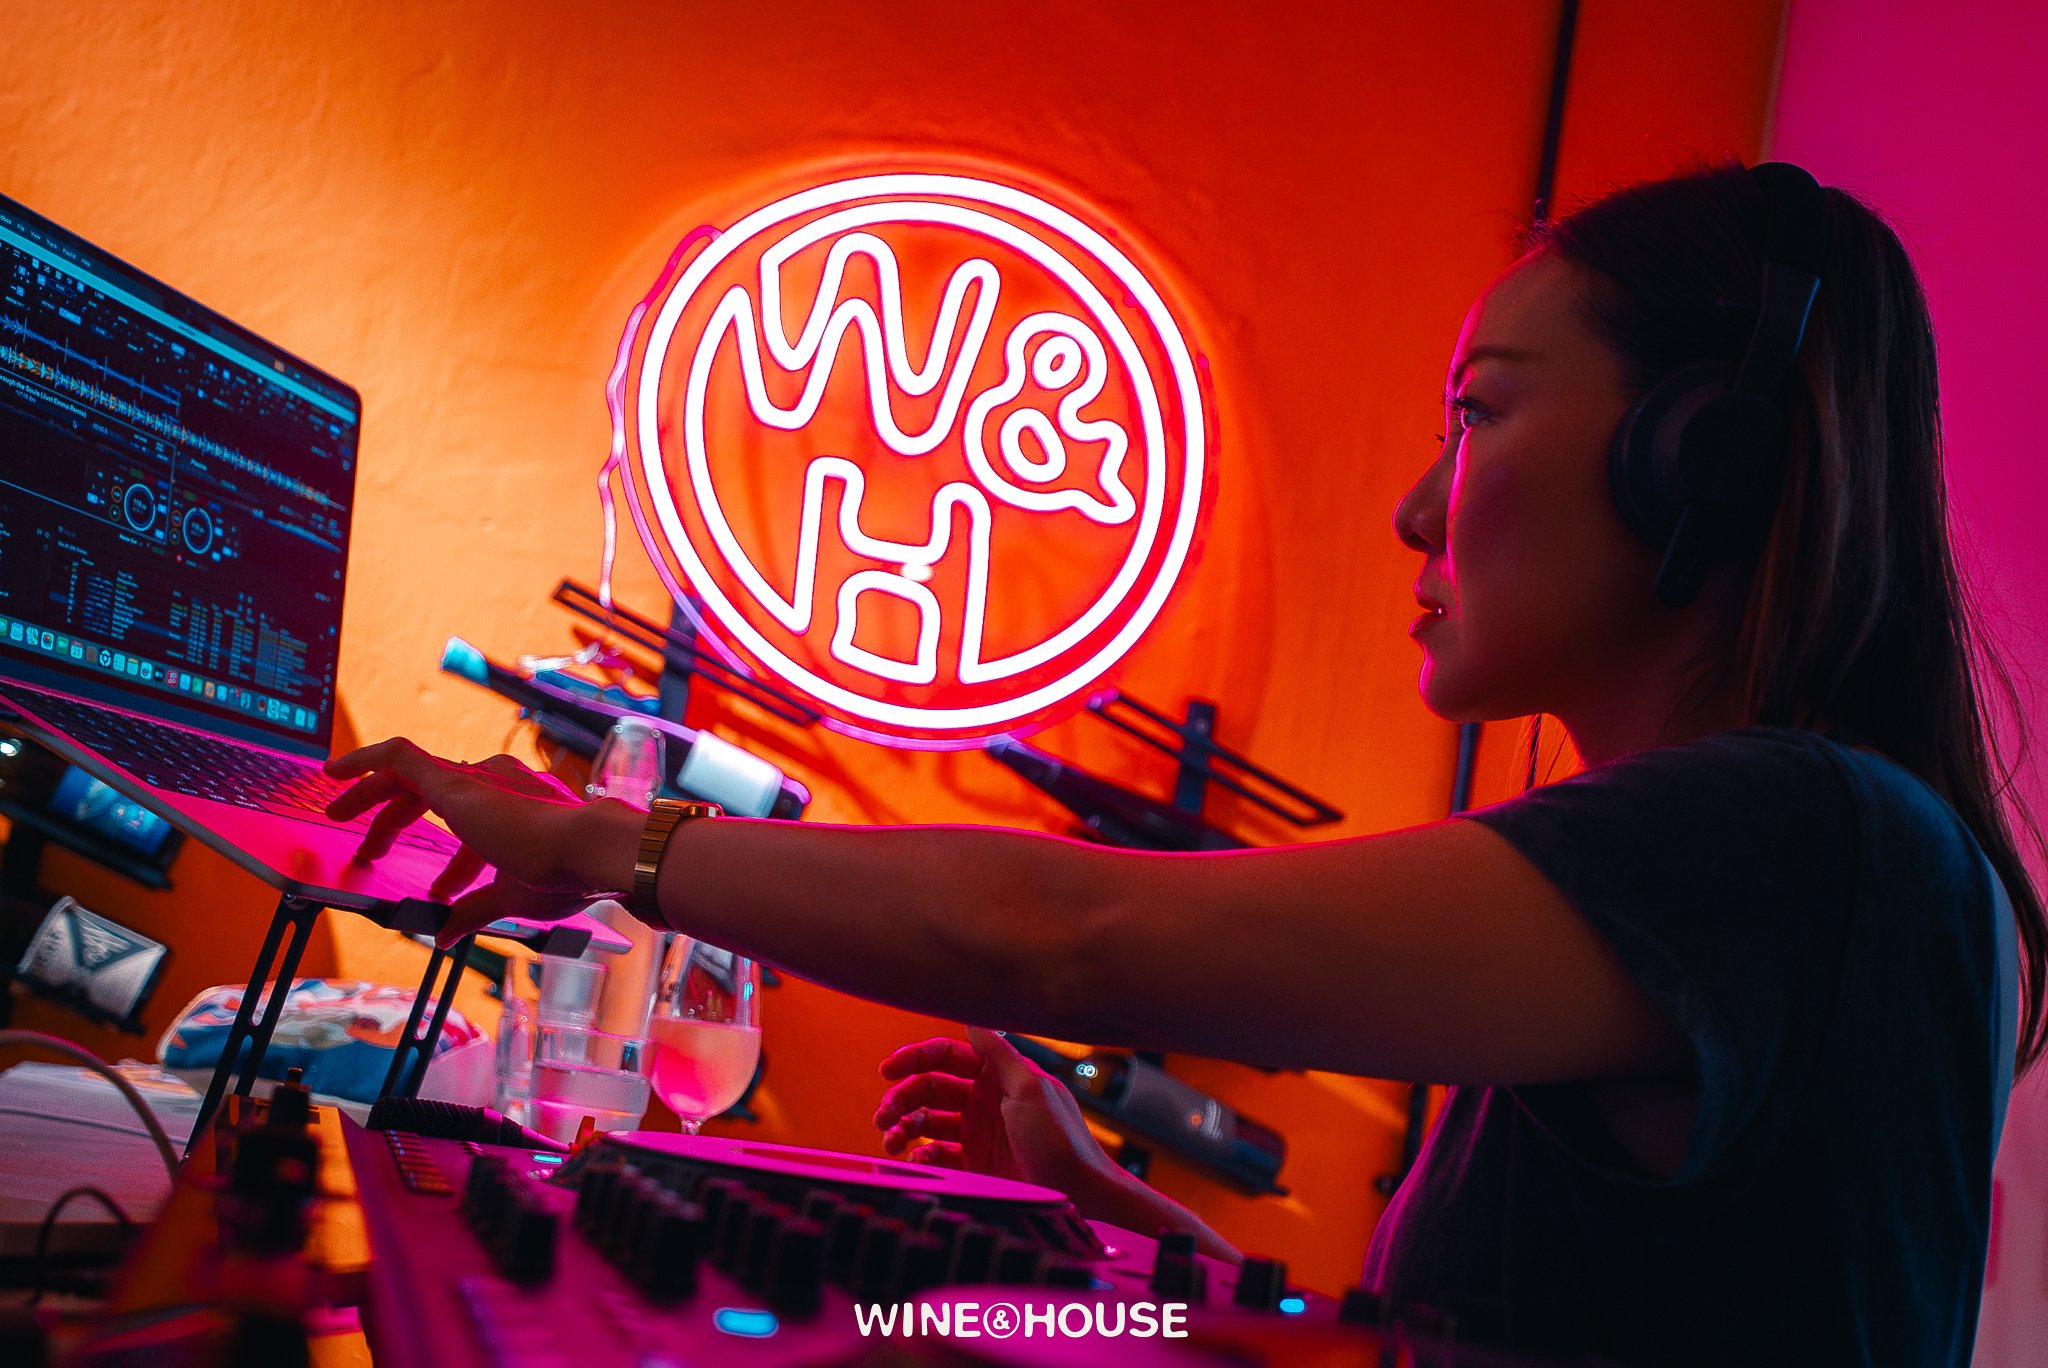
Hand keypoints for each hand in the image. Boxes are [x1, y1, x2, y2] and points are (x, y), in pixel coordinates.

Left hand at [324, 738, 639, 944]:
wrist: (586, 849)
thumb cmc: (566, 874)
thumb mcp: (513, 897)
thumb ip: (476, 911)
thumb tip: (448, 937)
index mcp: (518, 808)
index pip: (473, 826)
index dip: (455, 862)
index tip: (440, 888)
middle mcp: (496, 783)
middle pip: (433, 793)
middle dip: (398, 822)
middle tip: (372, 852)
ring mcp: (475, 779)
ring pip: (409, 774)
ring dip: (372, 797)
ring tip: (339, 816)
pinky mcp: (452, 781)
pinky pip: (398, 757)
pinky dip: (365, 761)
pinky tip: (334, 773)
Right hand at [873, 1027, 1115, 1199]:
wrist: (1079, 1196)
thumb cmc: (1061, 1140)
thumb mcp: (1030, 1089)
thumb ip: (998, 1053)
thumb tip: (972, 1015)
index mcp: (997, 1076)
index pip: (946, 1056)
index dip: (915, 1059)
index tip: (887, 1070)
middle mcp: (983, 1100)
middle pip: (929, 1089)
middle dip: (901, 1098)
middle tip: (883, 1116)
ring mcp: (977, 1133)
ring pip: (926, 1122)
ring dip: (903, 1127)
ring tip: (892, 1142)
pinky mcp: (974, 1164)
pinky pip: (935, 1155)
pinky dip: (920, 1156)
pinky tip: (916, 1162)